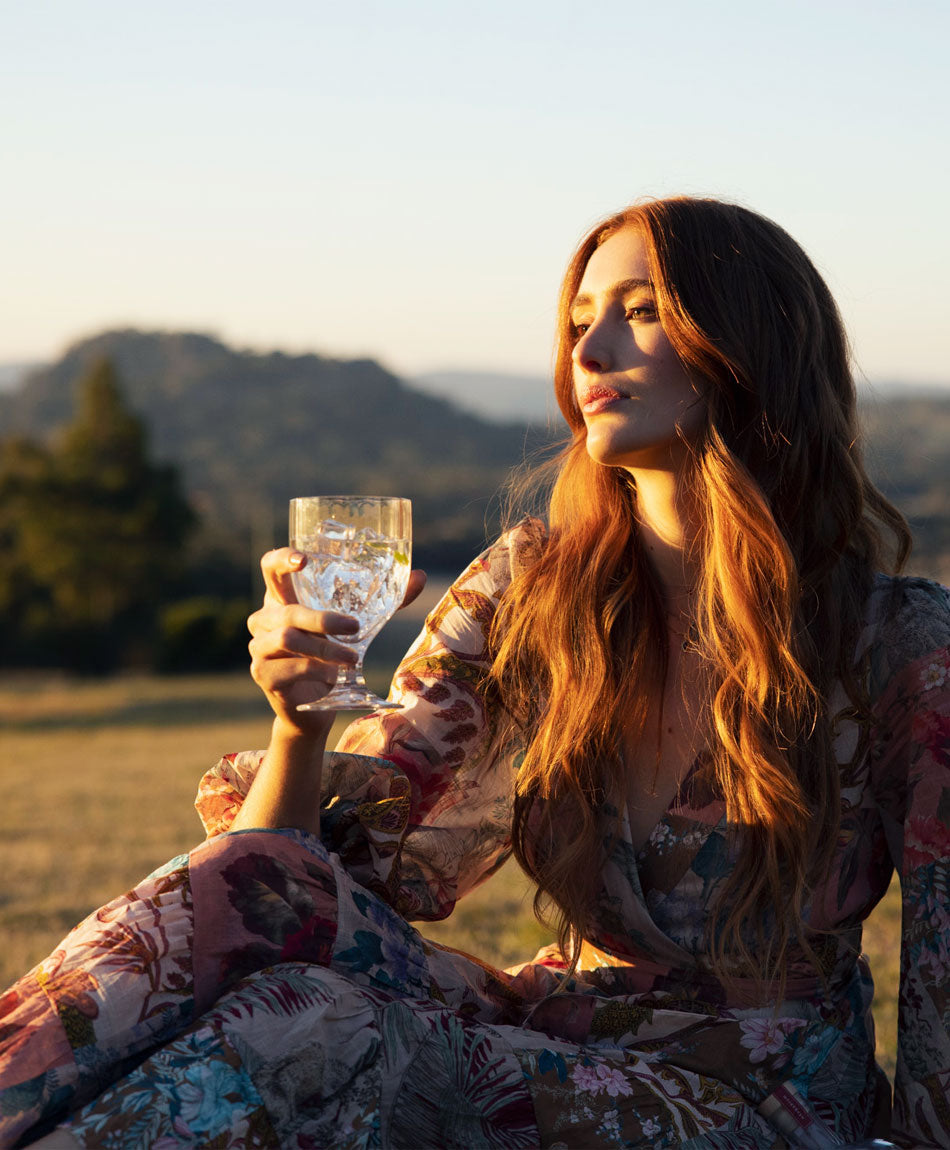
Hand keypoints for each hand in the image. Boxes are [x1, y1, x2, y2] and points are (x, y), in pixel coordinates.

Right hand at [248, 549, 426, 733]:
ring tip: (352, 659)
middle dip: (323, 618)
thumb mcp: (357, 627)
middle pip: (288, 610)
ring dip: (325, 648)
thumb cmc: (332, 656)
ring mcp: (259, 647)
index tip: (305, 560)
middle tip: (355, 627)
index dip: (282, 559)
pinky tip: (332, 676)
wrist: (314, 708)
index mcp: (283, 598)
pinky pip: (290, 667)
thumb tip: (420, 576)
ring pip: (289, 638)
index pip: (269, 567)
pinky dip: (316, 670)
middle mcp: (264, 619)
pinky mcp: (262, 674)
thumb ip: (386, 601)